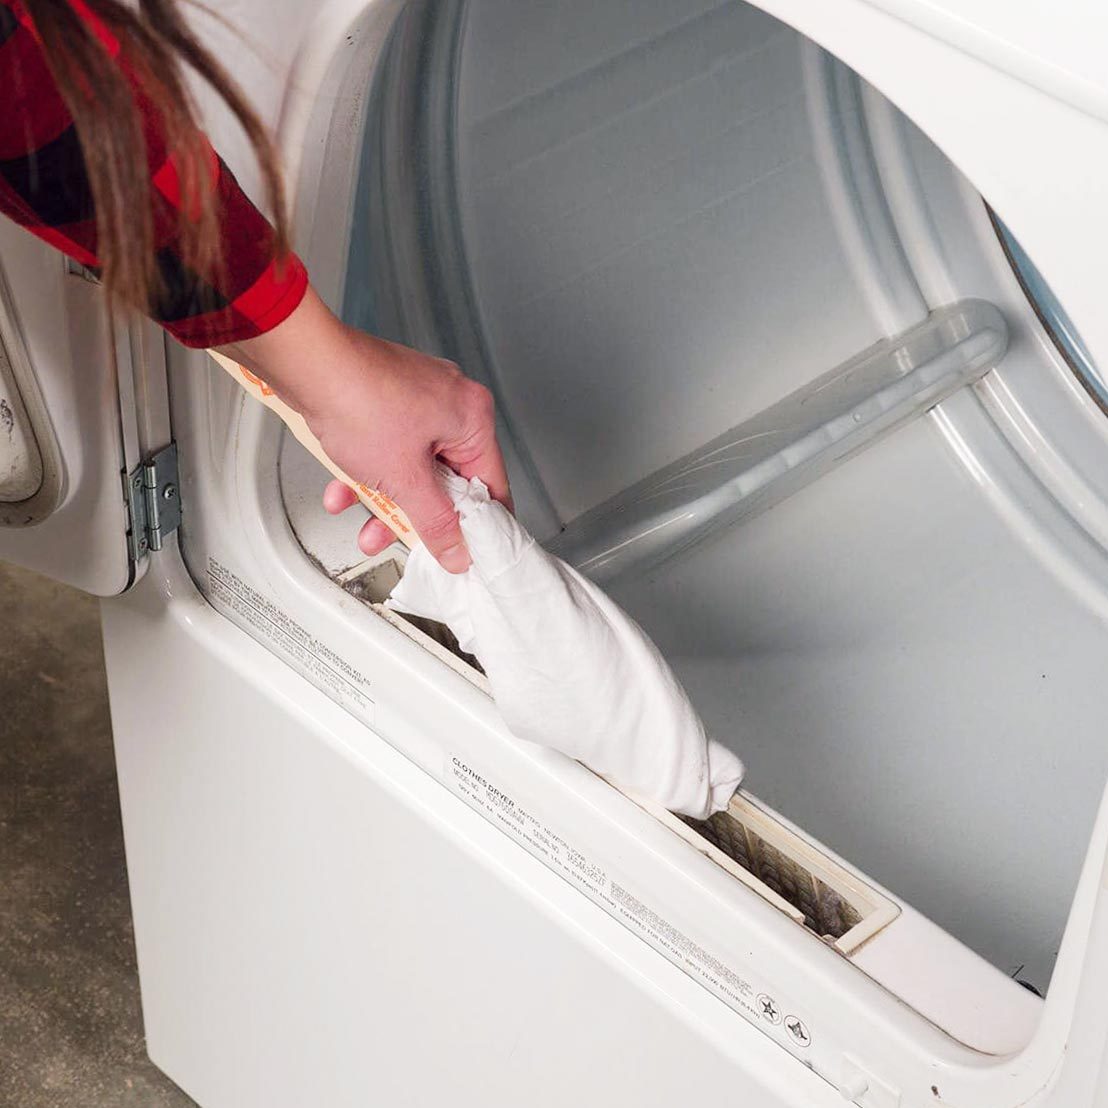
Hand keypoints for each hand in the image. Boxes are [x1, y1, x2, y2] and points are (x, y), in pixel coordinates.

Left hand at [221, 287, 510, 572]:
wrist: (305, 362)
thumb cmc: (358, 399)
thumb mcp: (404, 478)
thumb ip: (436, 522)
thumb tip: (458, 552)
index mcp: (472, 417)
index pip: (491, 485)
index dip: (478, 525)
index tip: (465, 553)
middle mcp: (451, 403)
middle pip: (447, 481)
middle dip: (416, 516)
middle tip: (404, 540)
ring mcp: (418, 399)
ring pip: (413, 469)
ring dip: (386, 501)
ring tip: (363, 523)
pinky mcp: (386, 399)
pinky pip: (389, 450)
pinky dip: (367, 474)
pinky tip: (342, 489)